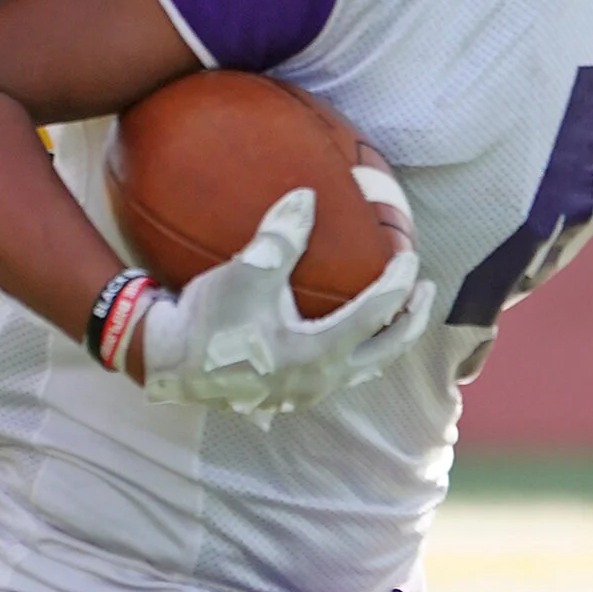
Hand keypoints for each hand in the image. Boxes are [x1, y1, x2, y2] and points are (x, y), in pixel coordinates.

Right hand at [138, 187, 432, 414]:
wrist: (166, 361)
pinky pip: (340, 374)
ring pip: (365, 368)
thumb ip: (282, 235)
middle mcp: (320, 381)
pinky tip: (350, 334)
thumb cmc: (208, 319)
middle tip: (426, 289)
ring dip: (387, 339)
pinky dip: (358, 351)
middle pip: (386, 351)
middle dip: (411, 320)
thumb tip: (308, 195)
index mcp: (318, 353)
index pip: (378, 314)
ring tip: (399, 314)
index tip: (410, 254)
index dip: (399, 281)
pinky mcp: (288, 396)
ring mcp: (305, 393)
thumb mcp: (247, 272)